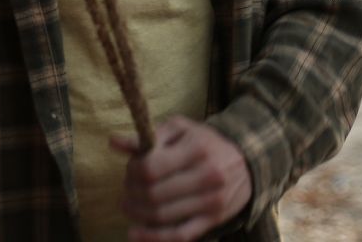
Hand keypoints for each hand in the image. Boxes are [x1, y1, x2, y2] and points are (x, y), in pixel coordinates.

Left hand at [111, 115, 251, 241]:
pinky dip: (154, 238)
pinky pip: (179, 235)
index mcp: (196, 148)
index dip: (132, 171)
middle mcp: (206, 175)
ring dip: (137, 214)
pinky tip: (135, 234)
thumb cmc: (206, 142)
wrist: (248, 161)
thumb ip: (148, 137)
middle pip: (153, 194)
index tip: (130, 169)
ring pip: (162, 216)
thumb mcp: (181, 130)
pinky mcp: (213, 220)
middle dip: (131, 193)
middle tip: (125, 189)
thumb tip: (114, 143)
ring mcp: (211, 201)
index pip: (151, 168)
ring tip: (128, 206)